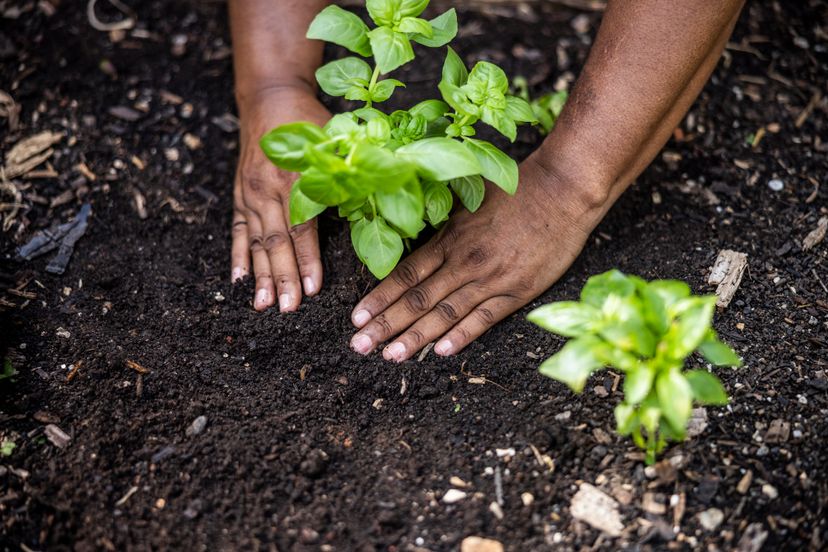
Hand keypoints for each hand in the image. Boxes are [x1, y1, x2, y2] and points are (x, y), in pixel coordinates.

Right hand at [231, 85, 330, 310]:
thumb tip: (372, 208)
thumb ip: (348, 175)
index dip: (308, 260)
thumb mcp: (335, 141)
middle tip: (288, 309)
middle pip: (276, 242)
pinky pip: (238, 231)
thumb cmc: (310, 121)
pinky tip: (237, 281)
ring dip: (260, 275)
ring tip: (263, 305)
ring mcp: (250, 193)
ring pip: (256, 242)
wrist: (269, 98)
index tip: (314, 289)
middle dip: (283, 278)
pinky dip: (237, 256)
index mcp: (296, 178)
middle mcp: (267, 188)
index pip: (302, 228)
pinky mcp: (240, 195)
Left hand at [348, 154, 609, 360]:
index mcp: (450, 239)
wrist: (562, 192)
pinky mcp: (517, 292)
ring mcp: (490, 279)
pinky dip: (461, 336)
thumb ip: (442, 221)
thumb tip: (410, 225)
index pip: (405, 274)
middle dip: (385, 325)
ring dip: (416, 337)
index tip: (356, 318)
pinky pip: (484, 319)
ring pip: (445, 314)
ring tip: (391, 356)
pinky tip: (441, 352)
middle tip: (359, 346)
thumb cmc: (516, 190)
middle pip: (417, 299)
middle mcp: (464, 262)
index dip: (379, 298)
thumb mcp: (469, 199)